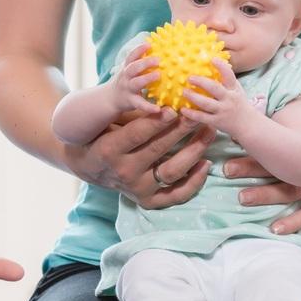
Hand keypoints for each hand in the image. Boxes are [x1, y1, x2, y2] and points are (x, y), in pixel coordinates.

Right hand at [64, 110, 214, 209]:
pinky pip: (176, 195)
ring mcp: (138, 189)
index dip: (157, 121)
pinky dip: (195, 182)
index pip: (136, 134)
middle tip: (198, 113)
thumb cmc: (101, 136)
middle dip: (181, 129)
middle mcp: (124, 172)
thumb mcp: (109, 122)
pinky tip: (206, 163)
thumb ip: (133, 114)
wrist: (90, 167)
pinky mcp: (149, 201)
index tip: (174, 107)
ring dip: (194, 151)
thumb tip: (165, 99)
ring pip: (172, 171)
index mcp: (109, 150)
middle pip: (158, 149)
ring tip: (209, 132)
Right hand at [105, 45, 164, 119]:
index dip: (139, 49)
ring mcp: (127, 89)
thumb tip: (157, 48)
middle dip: (144, 63)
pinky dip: (149, 106)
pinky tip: (158, 108)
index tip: (149, 44)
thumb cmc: (125, 81)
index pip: (131, 56)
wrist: (110, 99)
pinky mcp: (131, 101)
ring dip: (147, 78)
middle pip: (133, 68)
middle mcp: (125, 77)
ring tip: (158, 75)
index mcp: (126, 68)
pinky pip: (140, 104)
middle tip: (158, 59)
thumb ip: (139, 61)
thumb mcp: (129, 69)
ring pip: (136, 83)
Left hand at [178, 59, 251, 137]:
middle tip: (190, 77)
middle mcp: (229, 99)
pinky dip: (192, 114)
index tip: (212, 59)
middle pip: (215, 89)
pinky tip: (183, 109)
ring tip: (183, 91)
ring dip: (194, 97)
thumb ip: (226, 80)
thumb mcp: (236, 90)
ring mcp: (223, 111)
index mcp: (234, 89)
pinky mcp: (216, 122)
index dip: (221, 67)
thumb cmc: (238, 103)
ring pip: (206, 103)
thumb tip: (212, 64)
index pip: (229, 76)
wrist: (247, 124)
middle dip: (201, 82)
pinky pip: (202, 117)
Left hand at [226, 99, 300, 235]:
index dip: (257, 143)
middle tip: (227, 169)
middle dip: (251, 168)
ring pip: (288, 192)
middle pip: (278, 167)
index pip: (279, 142)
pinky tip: (274, 229)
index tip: (234, 141)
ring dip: (264, 196)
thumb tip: (286, 88)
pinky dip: (293, 222)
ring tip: (242, 197)